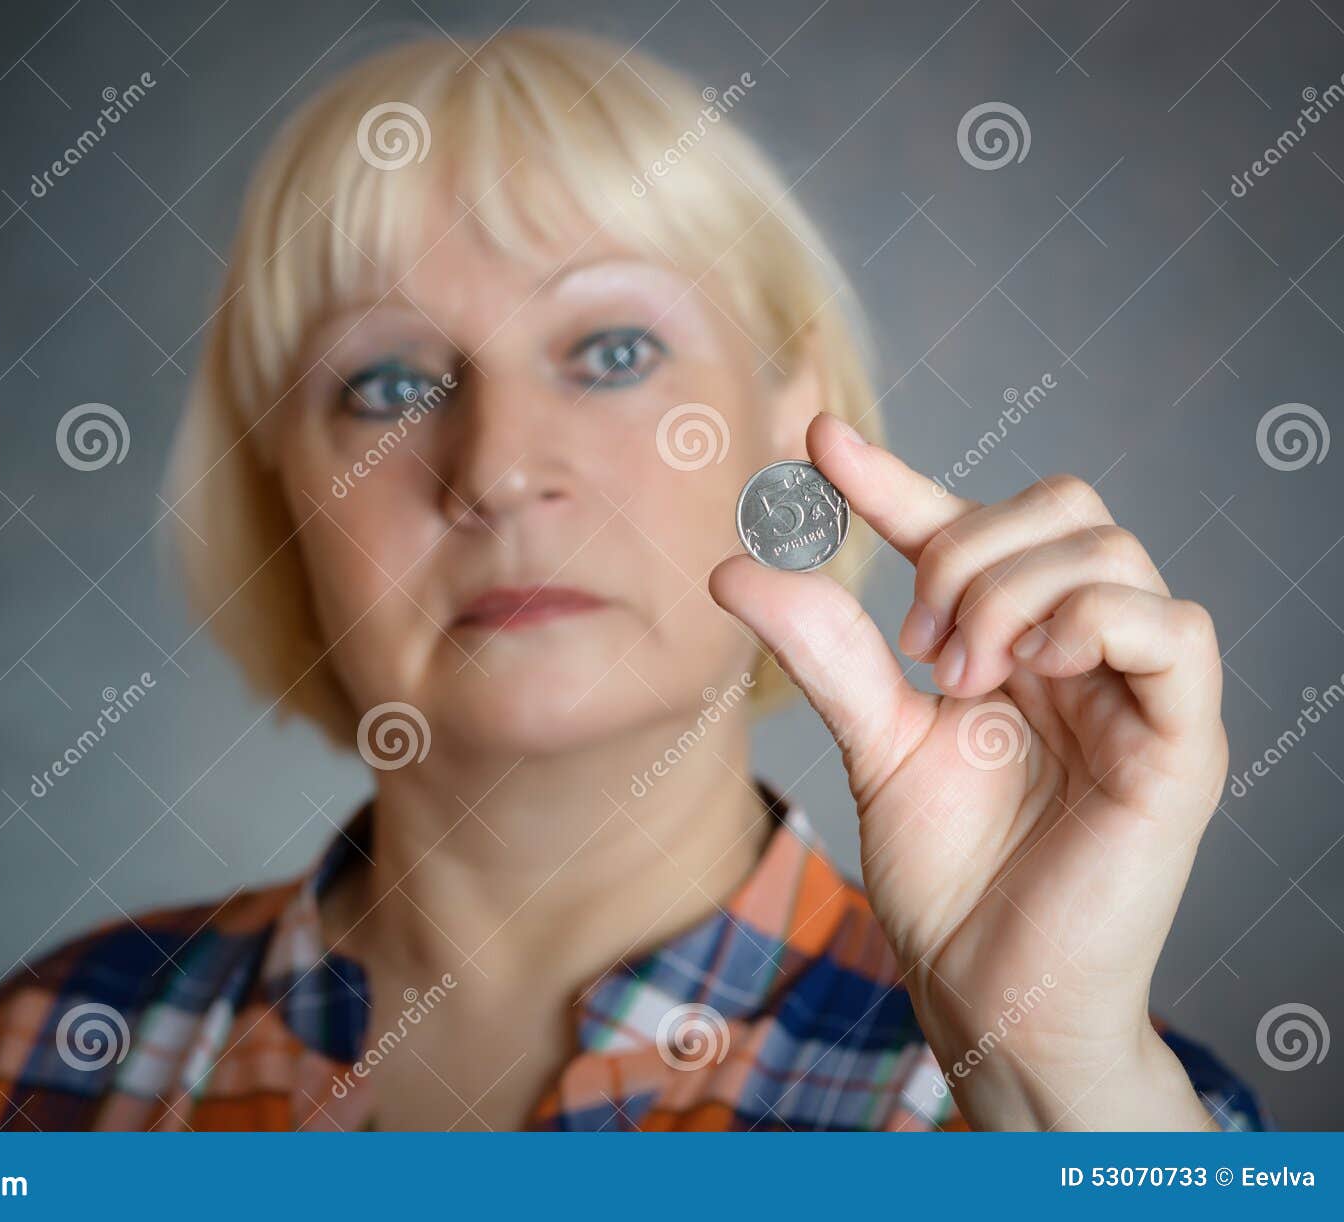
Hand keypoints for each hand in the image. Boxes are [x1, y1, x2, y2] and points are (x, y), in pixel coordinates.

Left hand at [709, 414, 1225, 1129]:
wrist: (987, 988)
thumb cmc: (947, 875)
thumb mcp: (873, 742)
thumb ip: (826, 651)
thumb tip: (736, 566)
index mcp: (1012, 642)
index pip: (964, 527)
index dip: (895, 477)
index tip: (814, 443)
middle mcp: (1080, 650)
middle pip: (1060, 507)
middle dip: (968, 550)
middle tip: (917, 646)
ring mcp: (1135, 692)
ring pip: (1109, 551)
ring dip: (1012, 590)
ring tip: (960, 675)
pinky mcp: (1180, 744)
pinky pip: (1176, 631)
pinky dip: (1094, 618)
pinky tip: (1028, 666)